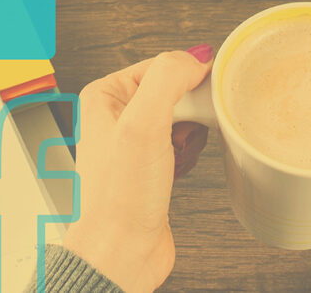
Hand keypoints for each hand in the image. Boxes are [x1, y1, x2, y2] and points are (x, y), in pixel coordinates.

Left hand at [63, 45, 213, 291]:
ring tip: (183, 150)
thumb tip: (195, 58)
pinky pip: (184, 142)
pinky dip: (192, 152)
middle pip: (174, 89)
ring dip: (194, 132)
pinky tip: (183, 165)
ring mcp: (134, 141)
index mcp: (104, 95)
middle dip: (192, 108)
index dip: (188, 76)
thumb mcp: (143, 125)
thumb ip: (168, 79)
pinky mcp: (152, 165)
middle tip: (192, 125)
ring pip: (183, 116)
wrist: (121, 252)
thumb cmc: (119, 198)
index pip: (160, 64)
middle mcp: (116, 115)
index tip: (206, 91)